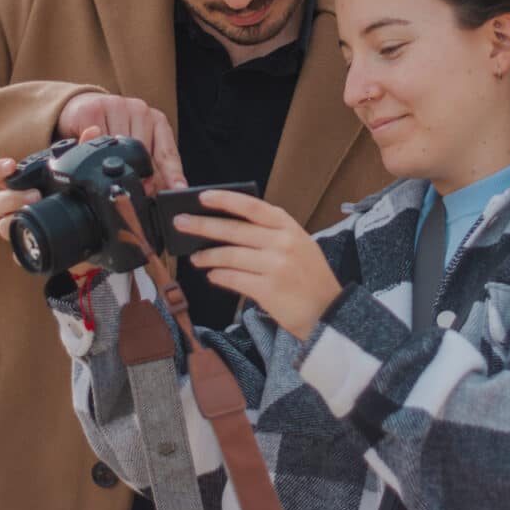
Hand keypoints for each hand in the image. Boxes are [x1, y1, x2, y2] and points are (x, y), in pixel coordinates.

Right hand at [0, 125, 103, 276]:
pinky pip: (19, 248)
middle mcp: (17, 203)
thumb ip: (82, 148)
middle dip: (12, 197)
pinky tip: (35, 243)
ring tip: (36, 211)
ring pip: (3, 224)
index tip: (10, 165)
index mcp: (24, 182)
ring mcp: (21, 223)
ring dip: (14, 219)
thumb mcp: (77, 167)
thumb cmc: (73, 190)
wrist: (88, 221)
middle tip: (35, 194)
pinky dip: (23, 246)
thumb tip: (93, 131)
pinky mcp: (30, 243)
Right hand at [58, 93, 184, 190]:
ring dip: (114, 162)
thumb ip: (147, 170)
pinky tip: (92, 154)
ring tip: (107, 166)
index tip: (179, 189)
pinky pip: (96, 140)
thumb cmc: (112, 130)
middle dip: (139, 175)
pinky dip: (94, 153)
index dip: (173, 173)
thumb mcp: (134, 148)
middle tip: (133, 188)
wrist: (80, 107)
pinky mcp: (93, 109)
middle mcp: (140, 110)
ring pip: (118, 148)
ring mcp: (117, 106)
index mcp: (156, 120)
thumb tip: (154, 192)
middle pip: (142, 153)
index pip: (167, 152)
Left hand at [174, 190, 342, 340]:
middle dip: (202, 225)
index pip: (252, 206)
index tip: (202, 197)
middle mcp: (283, 243)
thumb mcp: (298, 244)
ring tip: (196, 258)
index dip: (225, 200)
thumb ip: (270, 233)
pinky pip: (233, 279)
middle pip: (234, 230)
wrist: (329, 312)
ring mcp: (276, 266)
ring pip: (230, 255)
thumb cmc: (308, 277)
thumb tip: (227, 227)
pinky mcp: (268, 290)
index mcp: (289, 227)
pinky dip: (219, 276)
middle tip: (180, 223)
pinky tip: (212, 275)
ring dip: (208, 256)